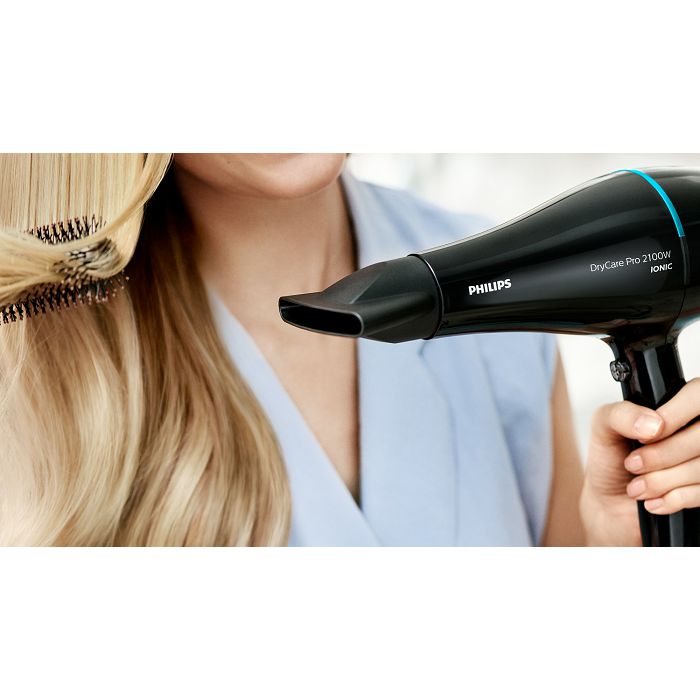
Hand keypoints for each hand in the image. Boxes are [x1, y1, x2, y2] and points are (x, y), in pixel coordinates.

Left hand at [580, 378, 699, 545]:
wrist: (611, 503)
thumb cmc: (610, 459)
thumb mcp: (603, 428)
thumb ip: (621, 414)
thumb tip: (653, 424)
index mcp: (676, 404)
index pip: (696, 394)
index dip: (674, 416)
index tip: (647, 436)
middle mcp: (695, 430)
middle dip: (661, 456)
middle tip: (633, 464)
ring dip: (663, 481)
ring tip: (638, 487)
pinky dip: (673, 499)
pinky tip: (654, 500)